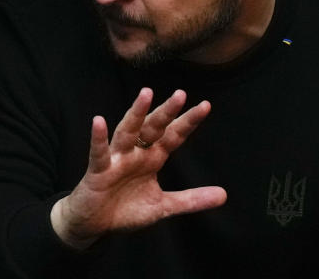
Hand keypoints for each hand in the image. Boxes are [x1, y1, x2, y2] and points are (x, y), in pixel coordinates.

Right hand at [50, 88, 226, 248]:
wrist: (94, 224)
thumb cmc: (125, 210)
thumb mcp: (163, 206)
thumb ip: (191, 199)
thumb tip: (224, 195)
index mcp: (152, 159)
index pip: (173, 136)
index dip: (187, 122)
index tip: (205, 106)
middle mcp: (135, 154)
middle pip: (153, 128)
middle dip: (166, 112)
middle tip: (181, 94)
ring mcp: (116, 160)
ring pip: (127, 132)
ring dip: (136, 114)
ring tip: (146, 94)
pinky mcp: (98, 171)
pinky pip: (98, 153)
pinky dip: (99, 138)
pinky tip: (99, 122)